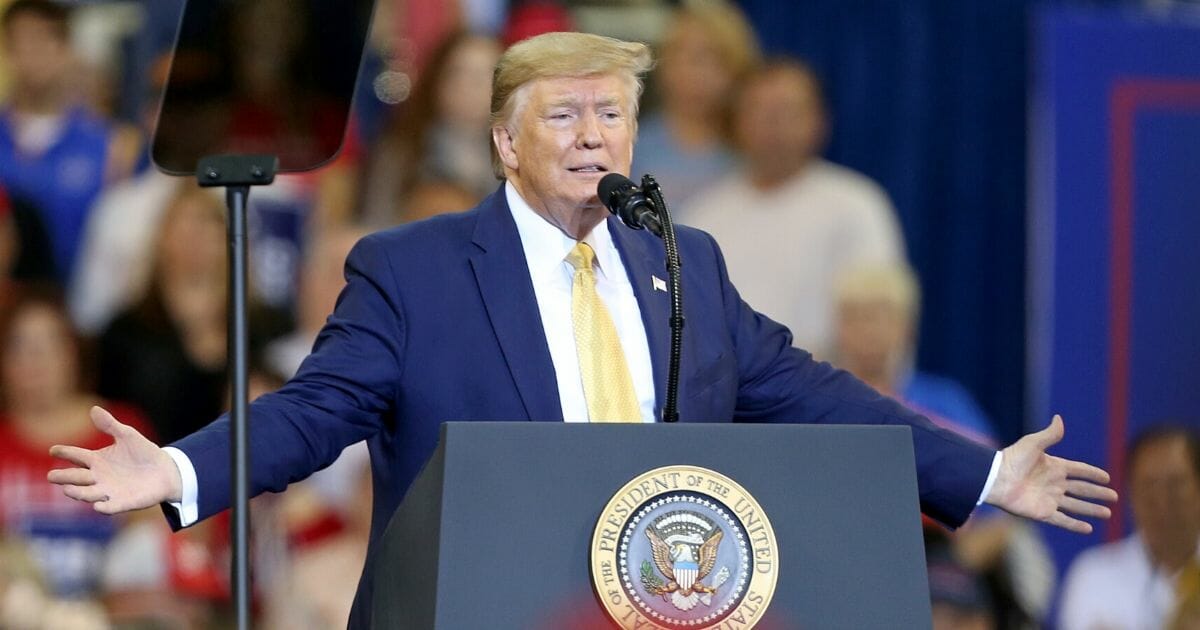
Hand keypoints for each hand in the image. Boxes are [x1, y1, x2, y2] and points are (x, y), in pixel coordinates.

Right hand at [47, 406, 182, 513]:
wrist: (165, 471)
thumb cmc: (143, 452)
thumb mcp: (127, 435)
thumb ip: (110, 425)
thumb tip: (94, 409)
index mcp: (96, 460)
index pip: (76, 455)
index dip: (65, 453)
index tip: (53, 450)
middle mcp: (98, 477)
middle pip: (76, 477)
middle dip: (64, 477)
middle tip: (52, 476)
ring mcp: (109, 491)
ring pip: (88, 494)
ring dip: (78, 493)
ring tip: (67, 489)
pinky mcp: (123, 503)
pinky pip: (111, 507)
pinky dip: (105, 507)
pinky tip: (98, 506)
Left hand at [985, 415, 1117, 532]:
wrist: (996, 479)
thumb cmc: (1013, 459)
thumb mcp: (1033, 444)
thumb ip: (1050, 435)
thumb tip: (1059, 418)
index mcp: (1054, 467)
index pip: (1079, 470)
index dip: (1093, 474)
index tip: (1107, 477)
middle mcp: (1054, 484)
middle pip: (1082, 490)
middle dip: (1098, 493)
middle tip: (1115, 497)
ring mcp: (1049, 499)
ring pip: (1076, 506)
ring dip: (1091, 510)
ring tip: (1108, 513)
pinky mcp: (1043, 513)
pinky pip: (1063, 520)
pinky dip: (1075, 525)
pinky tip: (1088, 528)